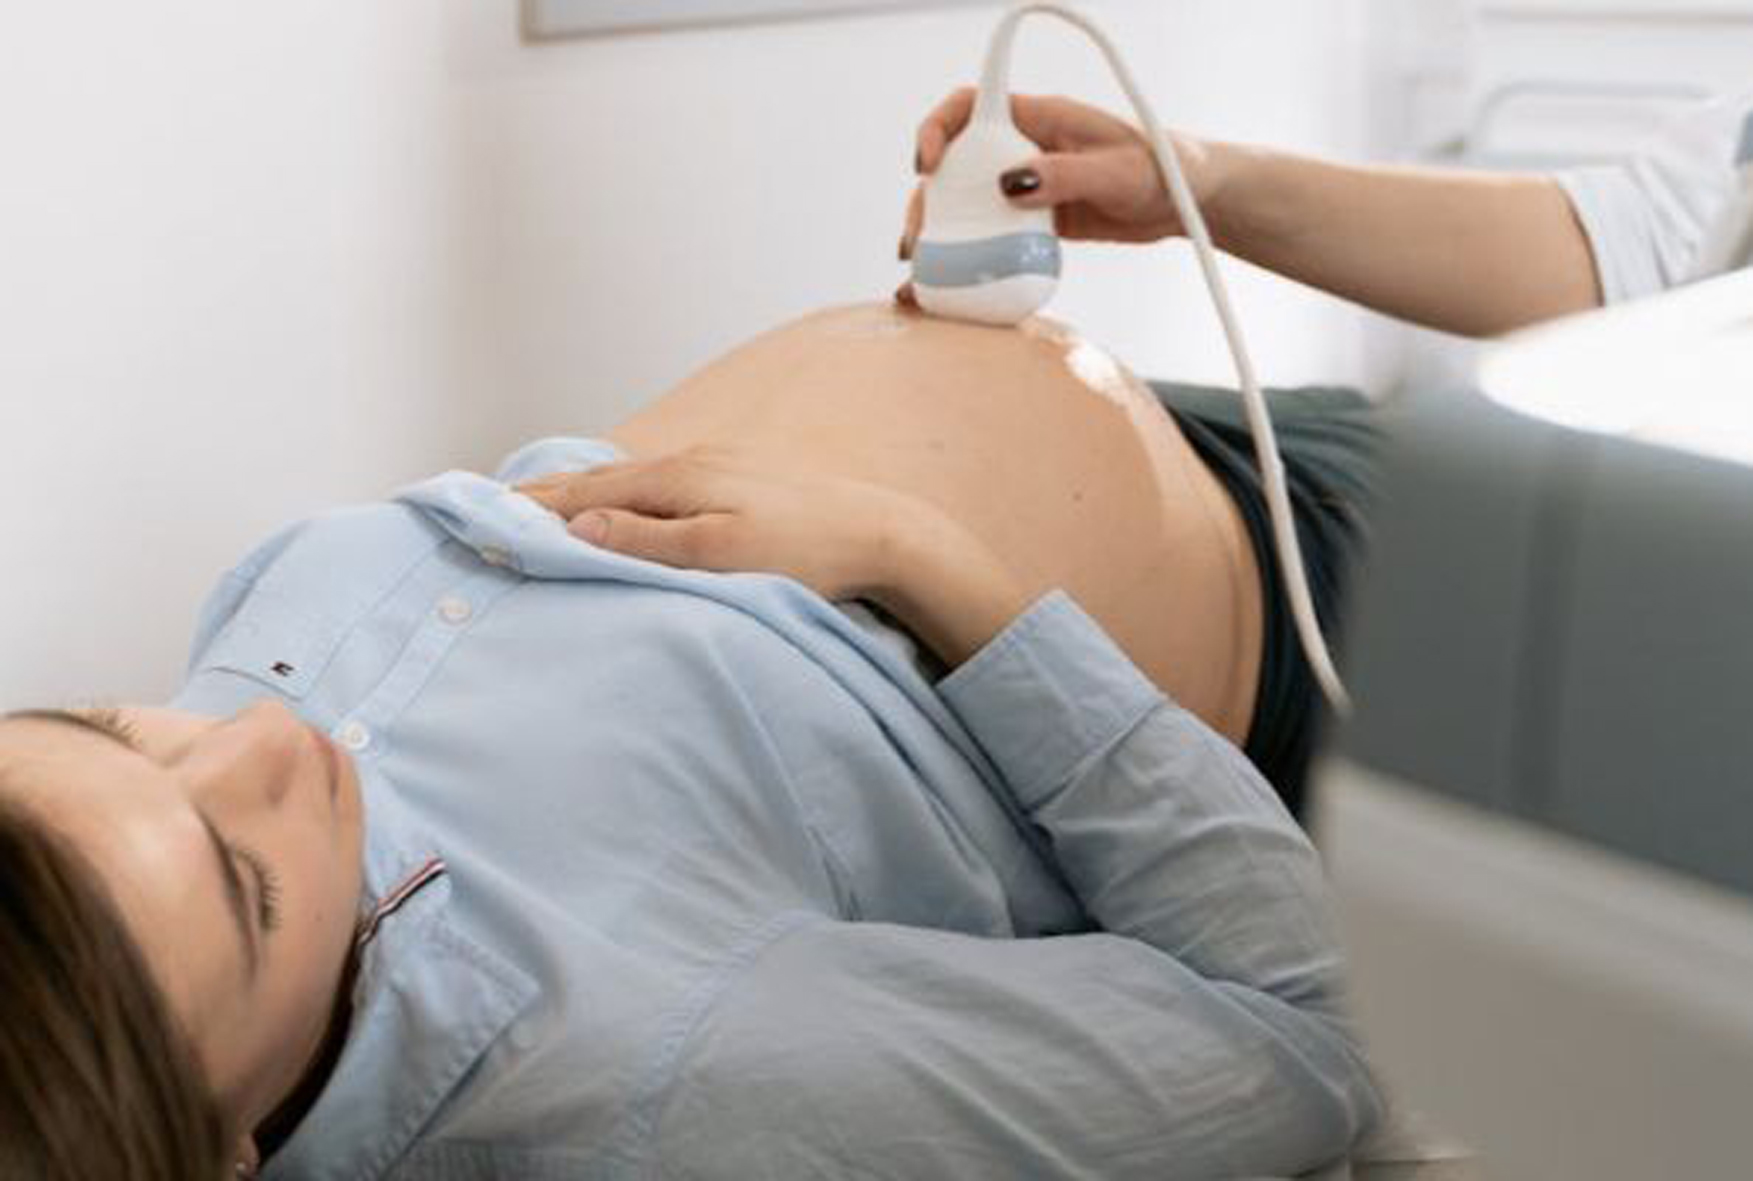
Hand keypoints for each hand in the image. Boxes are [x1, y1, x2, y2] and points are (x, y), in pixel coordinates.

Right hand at [516, 447, 919, 601]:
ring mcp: (714, 465)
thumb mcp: (720, 555)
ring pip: (626, 476)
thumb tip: (578, 527)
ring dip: (578, 488)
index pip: (585, 493)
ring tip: (539, 498)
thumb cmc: (804, 552)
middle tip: (490, 499)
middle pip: (599, 477)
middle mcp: (689, 462)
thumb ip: (648, 541)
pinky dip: (618, 490)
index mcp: (678, 479)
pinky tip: (618, 498)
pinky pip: (654, 480)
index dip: (533, 504)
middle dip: (544, 489)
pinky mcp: (734, 477)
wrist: (879, 532)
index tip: (484, 512)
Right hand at [902, 89, 1222, 255]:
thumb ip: (1065, 175)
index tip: (926, 164)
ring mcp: (1025, 187)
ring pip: (966, 205)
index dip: (937, 128)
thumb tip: (1009, 185)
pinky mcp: (1034, 221)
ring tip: (922, 269)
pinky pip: (991, 236)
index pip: (969, 106)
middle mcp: (1021, 149)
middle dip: (926, 200)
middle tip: (916, 240)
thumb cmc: (1164, 169)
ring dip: (940, 235)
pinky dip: (969, 258)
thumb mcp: (1117, 171)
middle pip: (953, 166)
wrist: (1186, 203)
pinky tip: (952, 286)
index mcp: (1038, 119)